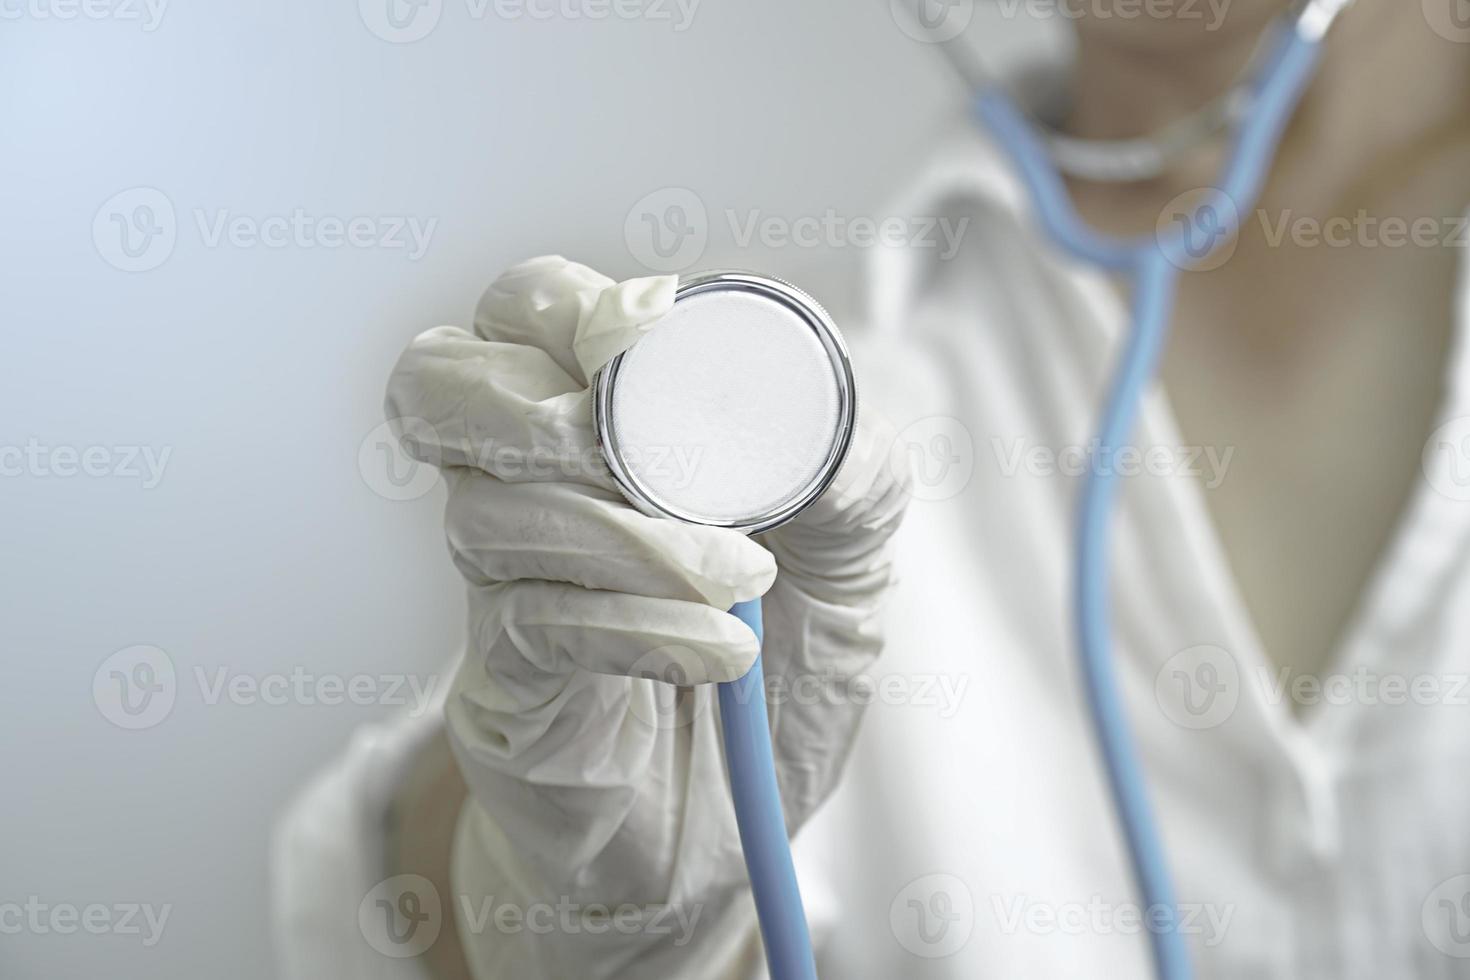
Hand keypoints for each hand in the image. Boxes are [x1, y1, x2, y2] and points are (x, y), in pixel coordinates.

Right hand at [383, 255, 907, 976]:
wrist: (734, 836)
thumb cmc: (780, 674)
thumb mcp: (850, 557)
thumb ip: (849, 470)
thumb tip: (815, 415)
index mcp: (606, 420)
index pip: (530, 309)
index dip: (573, 308)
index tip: (656, 348)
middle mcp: (532, 487)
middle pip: (440, 383)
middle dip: (531, 404)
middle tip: (634, 456)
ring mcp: (504, 587)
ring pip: (488, 512)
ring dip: (626, 537)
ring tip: (743, 584)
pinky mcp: (503, 686)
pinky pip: (529, 625)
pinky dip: (635, 625)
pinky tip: (718, 653)